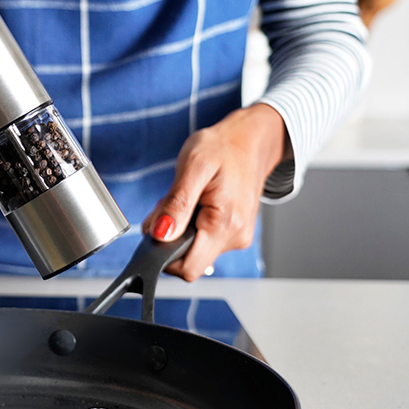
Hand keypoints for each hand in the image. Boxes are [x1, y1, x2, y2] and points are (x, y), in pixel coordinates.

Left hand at [141, 104, 288, 280]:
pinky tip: (197, 203)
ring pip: (193, 250)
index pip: (187, 268)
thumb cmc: (222, 147)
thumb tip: (160, 235)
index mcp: (225, 225)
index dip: (163, 255)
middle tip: (173, 204)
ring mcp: (236, 237)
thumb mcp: (193, 167)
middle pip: (187, 260)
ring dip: (180, 229)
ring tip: (188, 198)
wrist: (250, 139)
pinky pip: (203, 240)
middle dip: (170, 237)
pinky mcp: (233, 233)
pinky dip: (191, 225)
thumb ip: (176, 204)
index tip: (158, 228)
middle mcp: (235, 238)